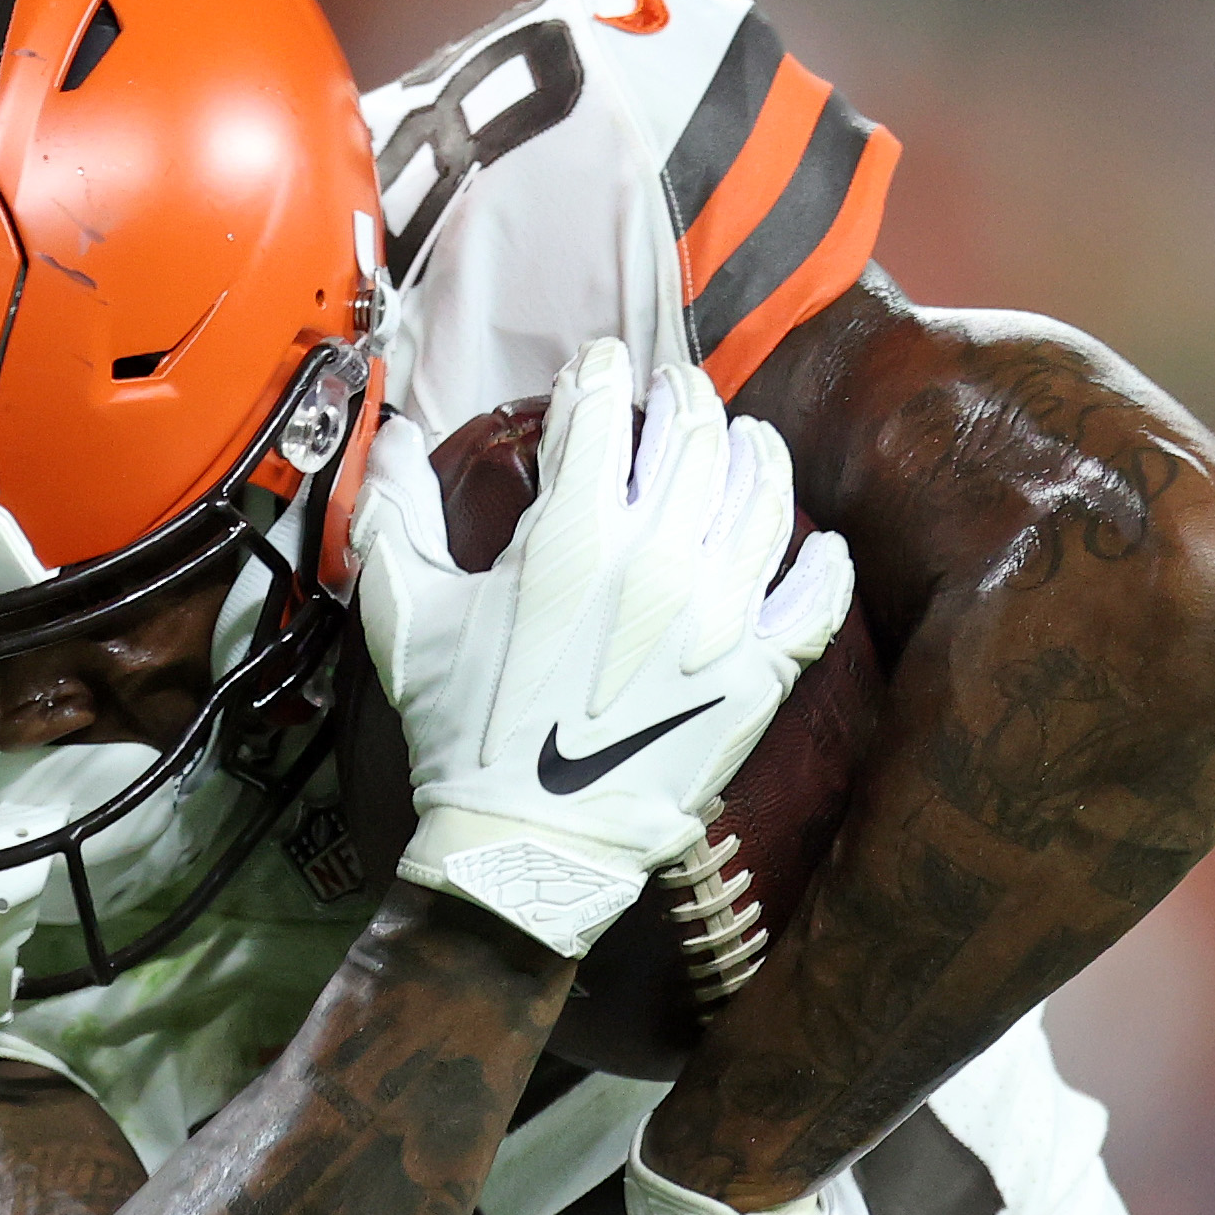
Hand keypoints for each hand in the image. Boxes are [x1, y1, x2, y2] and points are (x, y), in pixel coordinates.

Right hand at [354, 337, 850, 962]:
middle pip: (694, 433)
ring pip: (764, 494)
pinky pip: (815, 597)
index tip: (597, 372)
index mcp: (574, 534)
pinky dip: (824, 563)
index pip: (604, 406)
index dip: (601, 372)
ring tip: (745, 441)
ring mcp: (720, 614)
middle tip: (671, 399)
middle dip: (680, 398)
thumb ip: (393, 518)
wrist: (526, 843)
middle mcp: (660, 558)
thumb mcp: (405, 618)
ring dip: (755, 451)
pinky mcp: (759, 672)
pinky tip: (817, 545)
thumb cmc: (460, 730)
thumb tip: (390, 442)